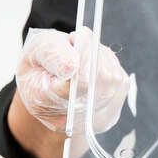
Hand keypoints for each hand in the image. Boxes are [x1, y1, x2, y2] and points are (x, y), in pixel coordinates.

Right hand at [15, 27, 129, 132]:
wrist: (47, 89)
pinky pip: (121, 83)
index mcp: (43, 102)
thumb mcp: (36, 51)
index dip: (84, 55)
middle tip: (79, 39)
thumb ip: (53, 53)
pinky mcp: (109, 116)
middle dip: (94, 52)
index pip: (78, 81)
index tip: (78, 37)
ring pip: (114, 79)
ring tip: (84, 54)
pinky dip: (111, 67)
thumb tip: (75, 63)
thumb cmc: (40, 67)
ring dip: (103, 58)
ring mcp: (91, 120)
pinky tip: (95, 64)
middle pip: (100, 79)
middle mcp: (69, 119)